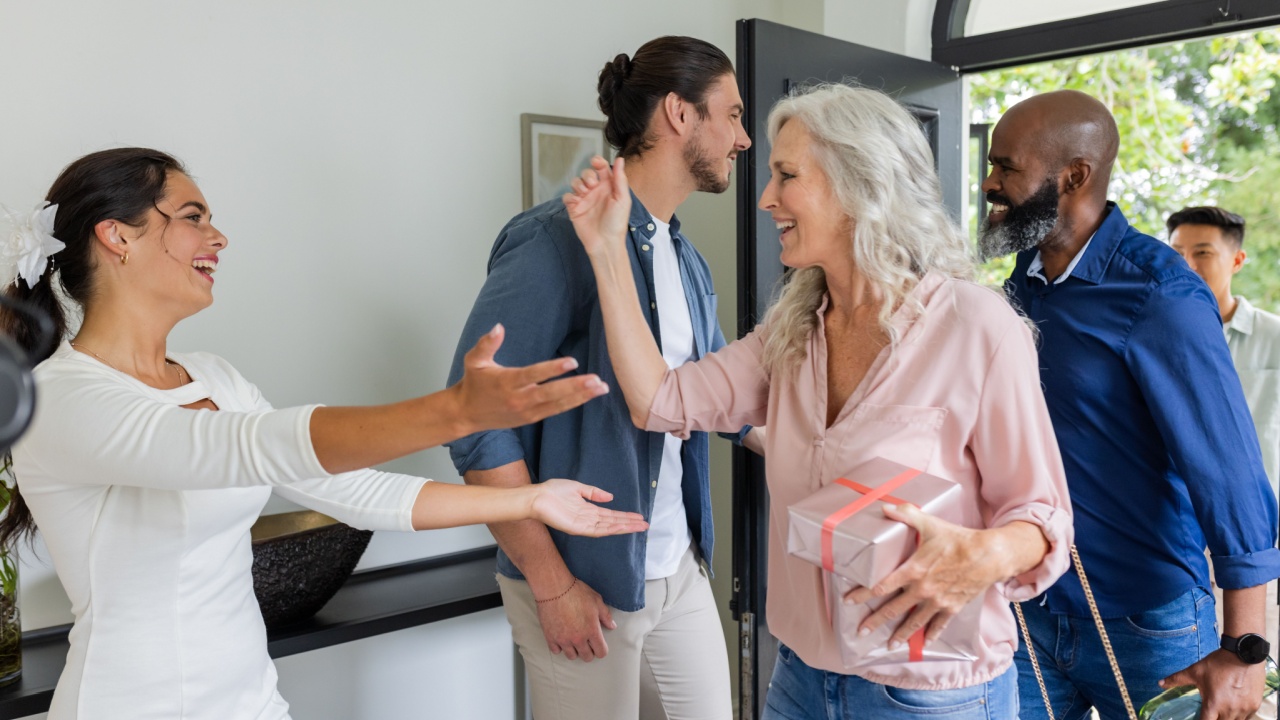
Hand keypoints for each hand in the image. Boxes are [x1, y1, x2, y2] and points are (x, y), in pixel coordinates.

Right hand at [454, 323, 607, 433]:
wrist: (466, 414)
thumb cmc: (473, 384)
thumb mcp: (474, 360)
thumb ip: (487, 343)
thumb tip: (498, 327)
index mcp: (507, 382)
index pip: (533, 375)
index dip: (553, 369)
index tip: (573, 362)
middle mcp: (519, 399)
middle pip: (551, 393)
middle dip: (576, 387)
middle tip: (597, 380)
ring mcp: (527, 411)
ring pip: (558, 404)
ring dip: (581, 396)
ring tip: (601, 388)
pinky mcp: (531, 418)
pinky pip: (556, 410)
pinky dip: (574, 403)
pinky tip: (589, 396)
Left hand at [530, 479, 648, 536]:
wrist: (537, 497)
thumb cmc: (552, 491)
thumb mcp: (578, 488)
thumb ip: (594, 493)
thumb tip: (610, 497)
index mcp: (588, 510)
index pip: (610, 515)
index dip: (625, 516)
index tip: (639, 517)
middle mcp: (588, 519)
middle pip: (613, 523)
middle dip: (629, 524)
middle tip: (646, 525)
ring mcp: (583, 525)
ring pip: (608, 528)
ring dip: (624, 527)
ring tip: (639, 526)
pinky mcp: (577, 528)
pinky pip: (597, 530)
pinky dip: (610, 528)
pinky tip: (621, 526)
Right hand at [535, 577, 616, 661]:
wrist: (554, 588)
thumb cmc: (576, 591)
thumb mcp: (596, 600)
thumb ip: (606, 616)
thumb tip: (612, 626)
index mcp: (592, 630)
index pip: (601, 652)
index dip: (601, 650)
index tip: (599, 645)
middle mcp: (578, 639)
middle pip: (587, 657)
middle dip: (589, 652)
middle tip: (587, 643)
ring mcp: (563, 640)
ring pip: (571, 656)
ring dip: (574, 651)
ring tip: (574, 641)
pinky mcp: (550, 637)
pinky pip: (556, 651)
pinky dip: (559, 647)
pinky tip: (561, 638)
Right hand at [563, 156, 631, 260]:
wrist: (605, 243)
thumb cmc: (617, 223)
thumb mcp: (623, 199)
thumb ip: (620, 179)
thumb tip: (620, 160)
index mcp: (608, 187)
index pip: (601, 168)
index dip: (598, 162)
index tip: (596, 162)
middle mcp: (596, 191)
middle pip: (587, 173)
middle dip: (588, 175)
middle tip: (592, 185)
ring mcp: (584, 200)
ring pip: (576, 182)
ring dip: (578, 184)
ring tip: (584, 193)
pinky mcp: (574, 208)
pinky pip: (567, 196)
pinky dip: (570, 196)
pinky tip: (576, 202)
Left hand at [844, 504, 1007, 646]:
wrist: (989, 555)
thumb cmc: (958, 539)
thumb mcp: (930, 524)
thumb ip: (906, 515)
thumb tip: (884, 507)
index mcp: (914, 570)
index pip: (882, 585)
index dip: (863, 594)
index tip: (849, 602)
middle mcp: (923, 589)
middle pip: (893, 609)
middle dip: (875, 621)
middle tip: (861, 632)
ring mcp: (938, 601)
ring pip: (914, 622)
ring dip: (900, 634)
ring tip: (889, 645)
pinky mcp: (953, 607)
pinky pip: (939, 624)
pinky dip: (931, 634)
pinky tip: (924, 643)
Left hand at [1161, 650, 1264, 719]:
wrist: (1243, 654)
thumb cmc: (1218, 663)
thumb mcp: (1195, 671)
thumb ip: (1177, 679)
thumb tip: (1160, 683)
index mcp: (1213, 705)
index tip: (1200, 718)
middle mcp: (1230, 710)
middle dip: (1214, 719)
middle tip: (1210, 712)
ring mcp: (1244, 709)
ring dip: (1227, 718)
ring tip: (1222, 709)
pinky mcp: (1254, 705)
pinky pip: (1246, 717)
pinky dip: (1239, 715)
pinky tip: (1234, 707)